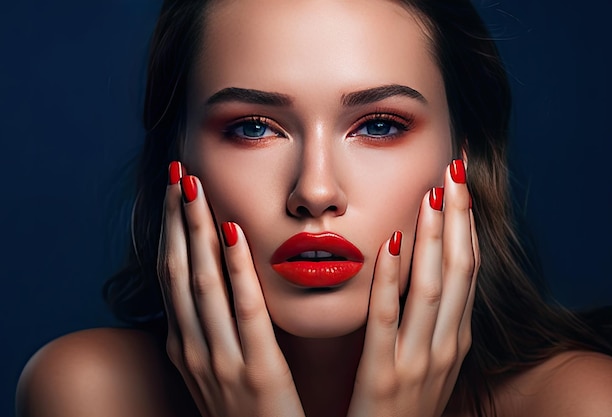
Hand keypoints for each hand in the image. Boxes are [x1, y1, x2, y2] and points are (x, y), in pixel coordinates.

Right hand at [157, 162, 304, 416]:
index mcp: (187, 347)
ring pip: (202, 283)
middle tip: (177, 174)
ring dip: (196, 231)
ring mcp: (220, 361)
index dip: (171, 233)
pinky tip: (232, 232)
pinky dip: (235, 269)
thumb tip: (222, 287)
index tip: (176, 194)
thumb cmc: (247, 413)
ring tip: (194, 188)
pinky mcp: (255, 372)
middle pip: (180, 271)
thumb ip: (219, 331)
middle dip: (177, 221)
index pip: (173, 278)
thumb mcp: (221, 370)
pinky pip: (244, 311)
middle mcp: (194, 349)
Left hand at [347, 160, 478, 416]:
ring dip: (434, 238)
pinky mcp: (383, 376)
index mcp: (455, 340)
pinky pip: (387, 320)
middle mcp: (445, 346)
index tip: (460, 186)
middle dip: (459, 218)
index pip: (469, 271)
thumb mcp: (428, 362)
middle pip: (460, 270)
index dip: (467, 225)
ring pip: (432, 288)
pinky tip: (388, 243)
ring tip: (432, 193)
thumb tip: (423, 270)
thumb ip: (428, 320)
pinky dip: (390, 279)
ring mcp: (418, 362)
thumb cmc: (404, 405)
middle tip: (454, 169)